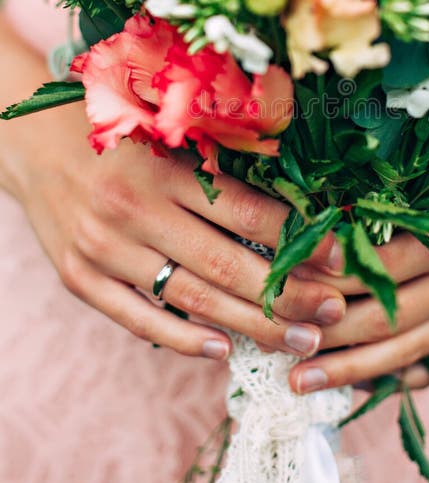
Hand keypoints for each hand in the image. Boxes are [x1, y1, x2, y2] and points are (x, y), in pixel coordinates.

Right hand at [13, 101, 346, 360]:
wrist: (33, 143)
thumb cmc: (116, 133)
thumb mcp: (167, 134)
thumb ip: (220, 166)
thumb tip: (292, 208)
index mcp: (163, 169)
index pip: (246, 213)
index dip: (298, 239)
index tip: (339, 257)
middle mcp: (132, 210)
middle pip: (226, 265)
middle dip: (288, 295)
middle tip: (334, 312)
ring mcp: (102, 249)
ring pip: (191, 299)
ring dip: (251, 326)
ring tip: (298, 340)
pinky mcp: (78, 277)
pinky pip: (137, 318)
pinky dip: (181, 338)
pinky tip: (222, 349)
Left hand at [288, 193, 428, 394]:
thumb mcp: (411, 182)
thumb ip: (366, 207)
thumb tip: (303, 237)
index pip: (382, 266)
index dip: (332, 275)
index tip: (286, 284)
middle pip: (389, 319)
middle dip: (329, 337)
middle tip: (278, 351)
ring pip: (405, 353)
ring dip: (349, 370)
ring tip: (301, 380)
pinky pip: (427, 369)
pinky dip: (385, 379)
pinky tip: (346, 384)